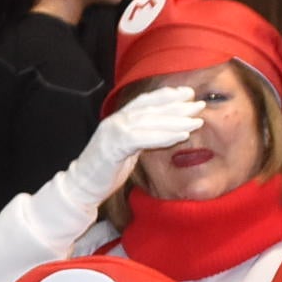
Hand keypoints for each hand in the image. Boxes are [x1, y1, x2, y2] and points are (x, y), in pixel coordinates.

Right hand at [59, 84, 205, 202]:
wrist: (81, 187)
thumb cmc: (105, 172)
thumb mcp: (126, 150)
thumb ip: (141, 137)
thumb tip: (163, 132)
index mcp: (118, 119)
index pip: (145, 102)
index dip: (166, 96)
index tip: (188, 94)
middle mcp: (115, 120)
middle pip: (151, 108)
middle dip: (177, 106)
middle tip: (200, 104)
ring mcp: (113, 131)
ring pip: (149, 121)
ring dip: (176, 120)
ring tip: (196, 121)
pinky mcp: (114, 146)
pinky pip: (143, 138)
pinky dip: (164, 136)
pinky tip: (181, 135)